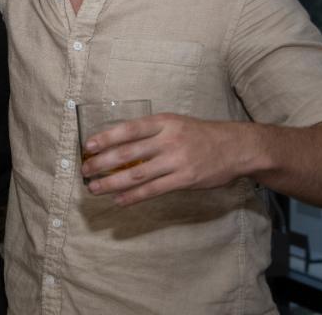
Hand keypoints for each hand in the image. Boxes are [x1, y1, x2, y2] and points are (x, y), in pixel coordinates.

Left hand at [80, 113, 252, 205]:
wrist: (236, 147)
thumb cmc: (199, 134)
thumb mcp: (174, 123)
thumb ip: (150, 132)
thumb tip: (117, 143)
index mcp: (163, 122)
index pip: (129, 129)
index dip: (106, 138)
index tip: (88, 146)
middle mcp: (168, 140)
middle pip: (128, 153)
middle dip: (102, 163)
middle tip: (85, 170)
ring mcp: (177, 161)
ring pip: (138, 175)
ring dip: (112, 182)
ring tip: (95, 188)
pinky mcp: (185, 179)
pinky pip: (154, 190)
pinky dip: (133, 196)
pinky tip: (119, 199)